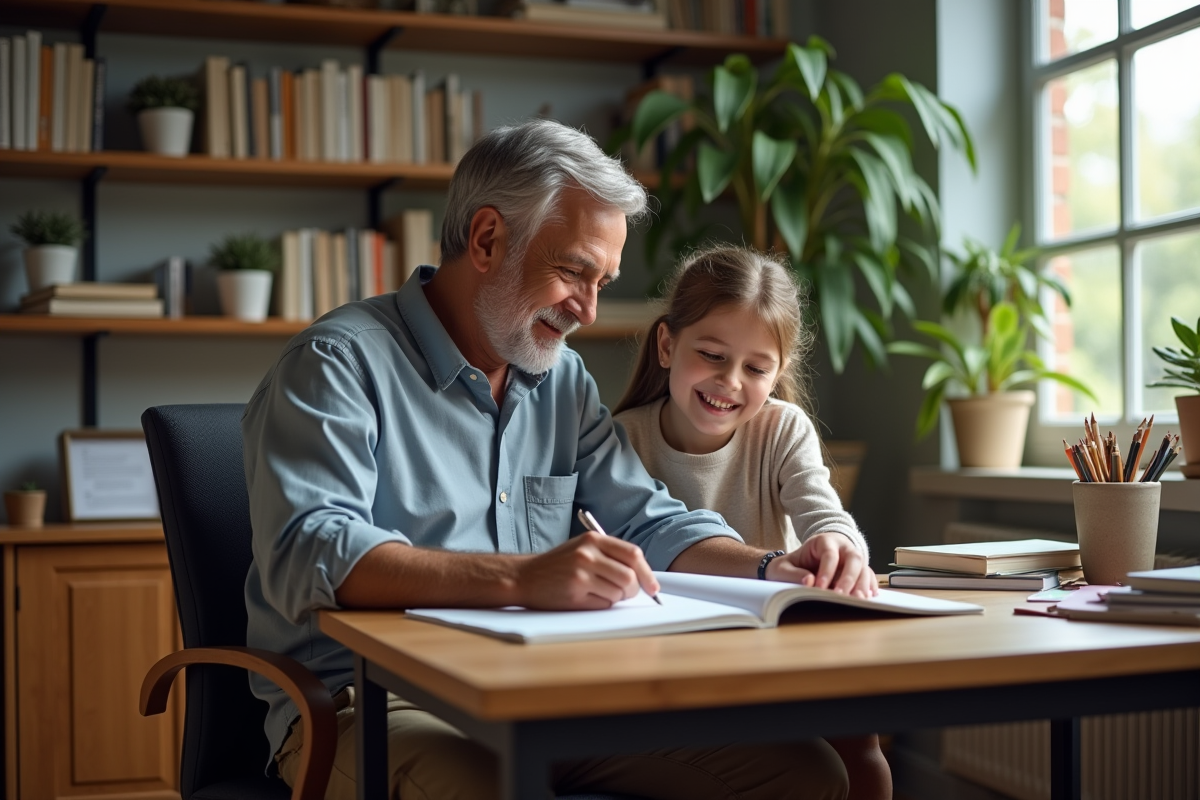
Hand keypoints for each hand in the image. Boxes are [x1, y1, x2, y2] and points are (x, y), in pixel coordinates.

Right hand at [514, 530, 660, 609]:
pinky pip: (604, 604)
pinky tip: (586, 598)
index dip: (647, 573)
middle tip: (626, 594)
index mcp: (593, 539)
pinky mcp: (574, 593)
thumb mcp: (583, 549)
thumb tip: (644, 576)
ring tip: (597, 593)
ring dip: (615, 598)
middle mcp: (588, 554)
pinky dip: (601, 605)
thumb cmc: (557, 565)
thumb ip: (610, 556)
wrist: (524, 576)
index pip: (633, 554)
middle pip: (629, 577)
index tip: (653, 587)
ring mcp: (581, 574)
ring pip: (618, 593)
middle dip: (633, 590)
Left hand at [765, 533, 877, 596]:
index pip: (829, 554)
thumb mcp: (784, 567)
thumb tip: (809, 582)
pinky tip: (868, 598)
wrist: (802, 563)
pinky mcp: (858, 571)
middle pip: (854, 558)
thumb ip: (793, 574)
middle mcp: (843, 547)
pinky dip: (869, 587)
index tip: (819, 588)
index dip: (826, 572)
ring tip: (858, 602)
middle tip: (842, 596)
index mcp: (824, 541)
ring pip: (864, 568)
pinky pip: (868, 576)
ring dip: (862, 585)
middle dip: (849, 578)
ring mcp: (853, 559)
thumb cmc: (793, 564)